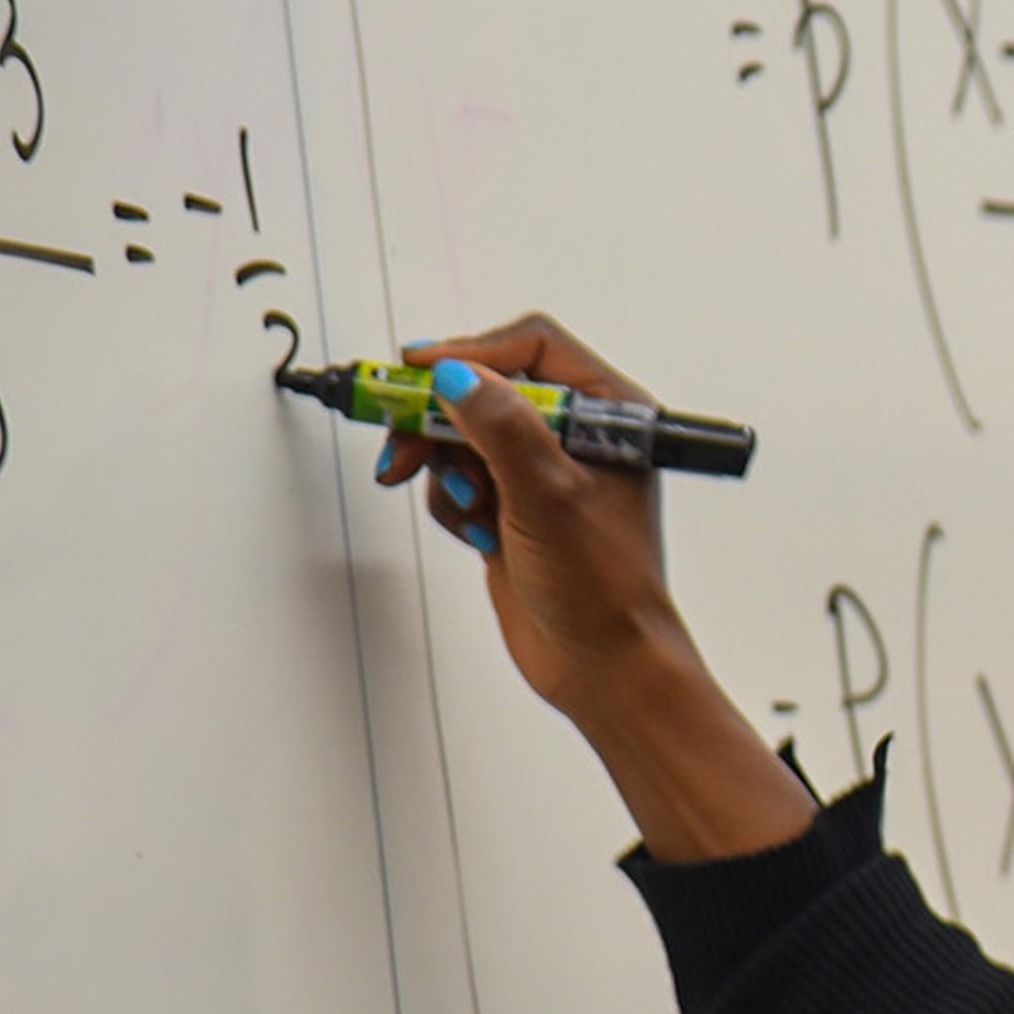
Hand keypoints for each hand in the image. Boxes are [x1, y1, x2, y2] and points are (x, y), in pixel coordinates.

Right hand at [379, 312, 812, 860]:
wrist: (602, 666)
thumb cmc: (603, 589)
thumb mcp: (549, 497)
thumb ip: (501, 429)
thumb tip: (458, 378)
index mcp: (613, 413)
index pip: (532, 347)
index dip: (472, 353)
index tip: (419, 373)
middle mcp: (579, 434)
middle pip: (485, 388)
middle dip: (441, 418)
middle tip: (400, 440)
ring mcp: (543, 472)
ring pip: (463, 435)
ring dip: (446, 468)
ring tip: (467, 507)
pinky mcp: (514, 506)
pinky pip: (459, 478)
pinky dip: (453, 502)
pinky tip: (479, 537)